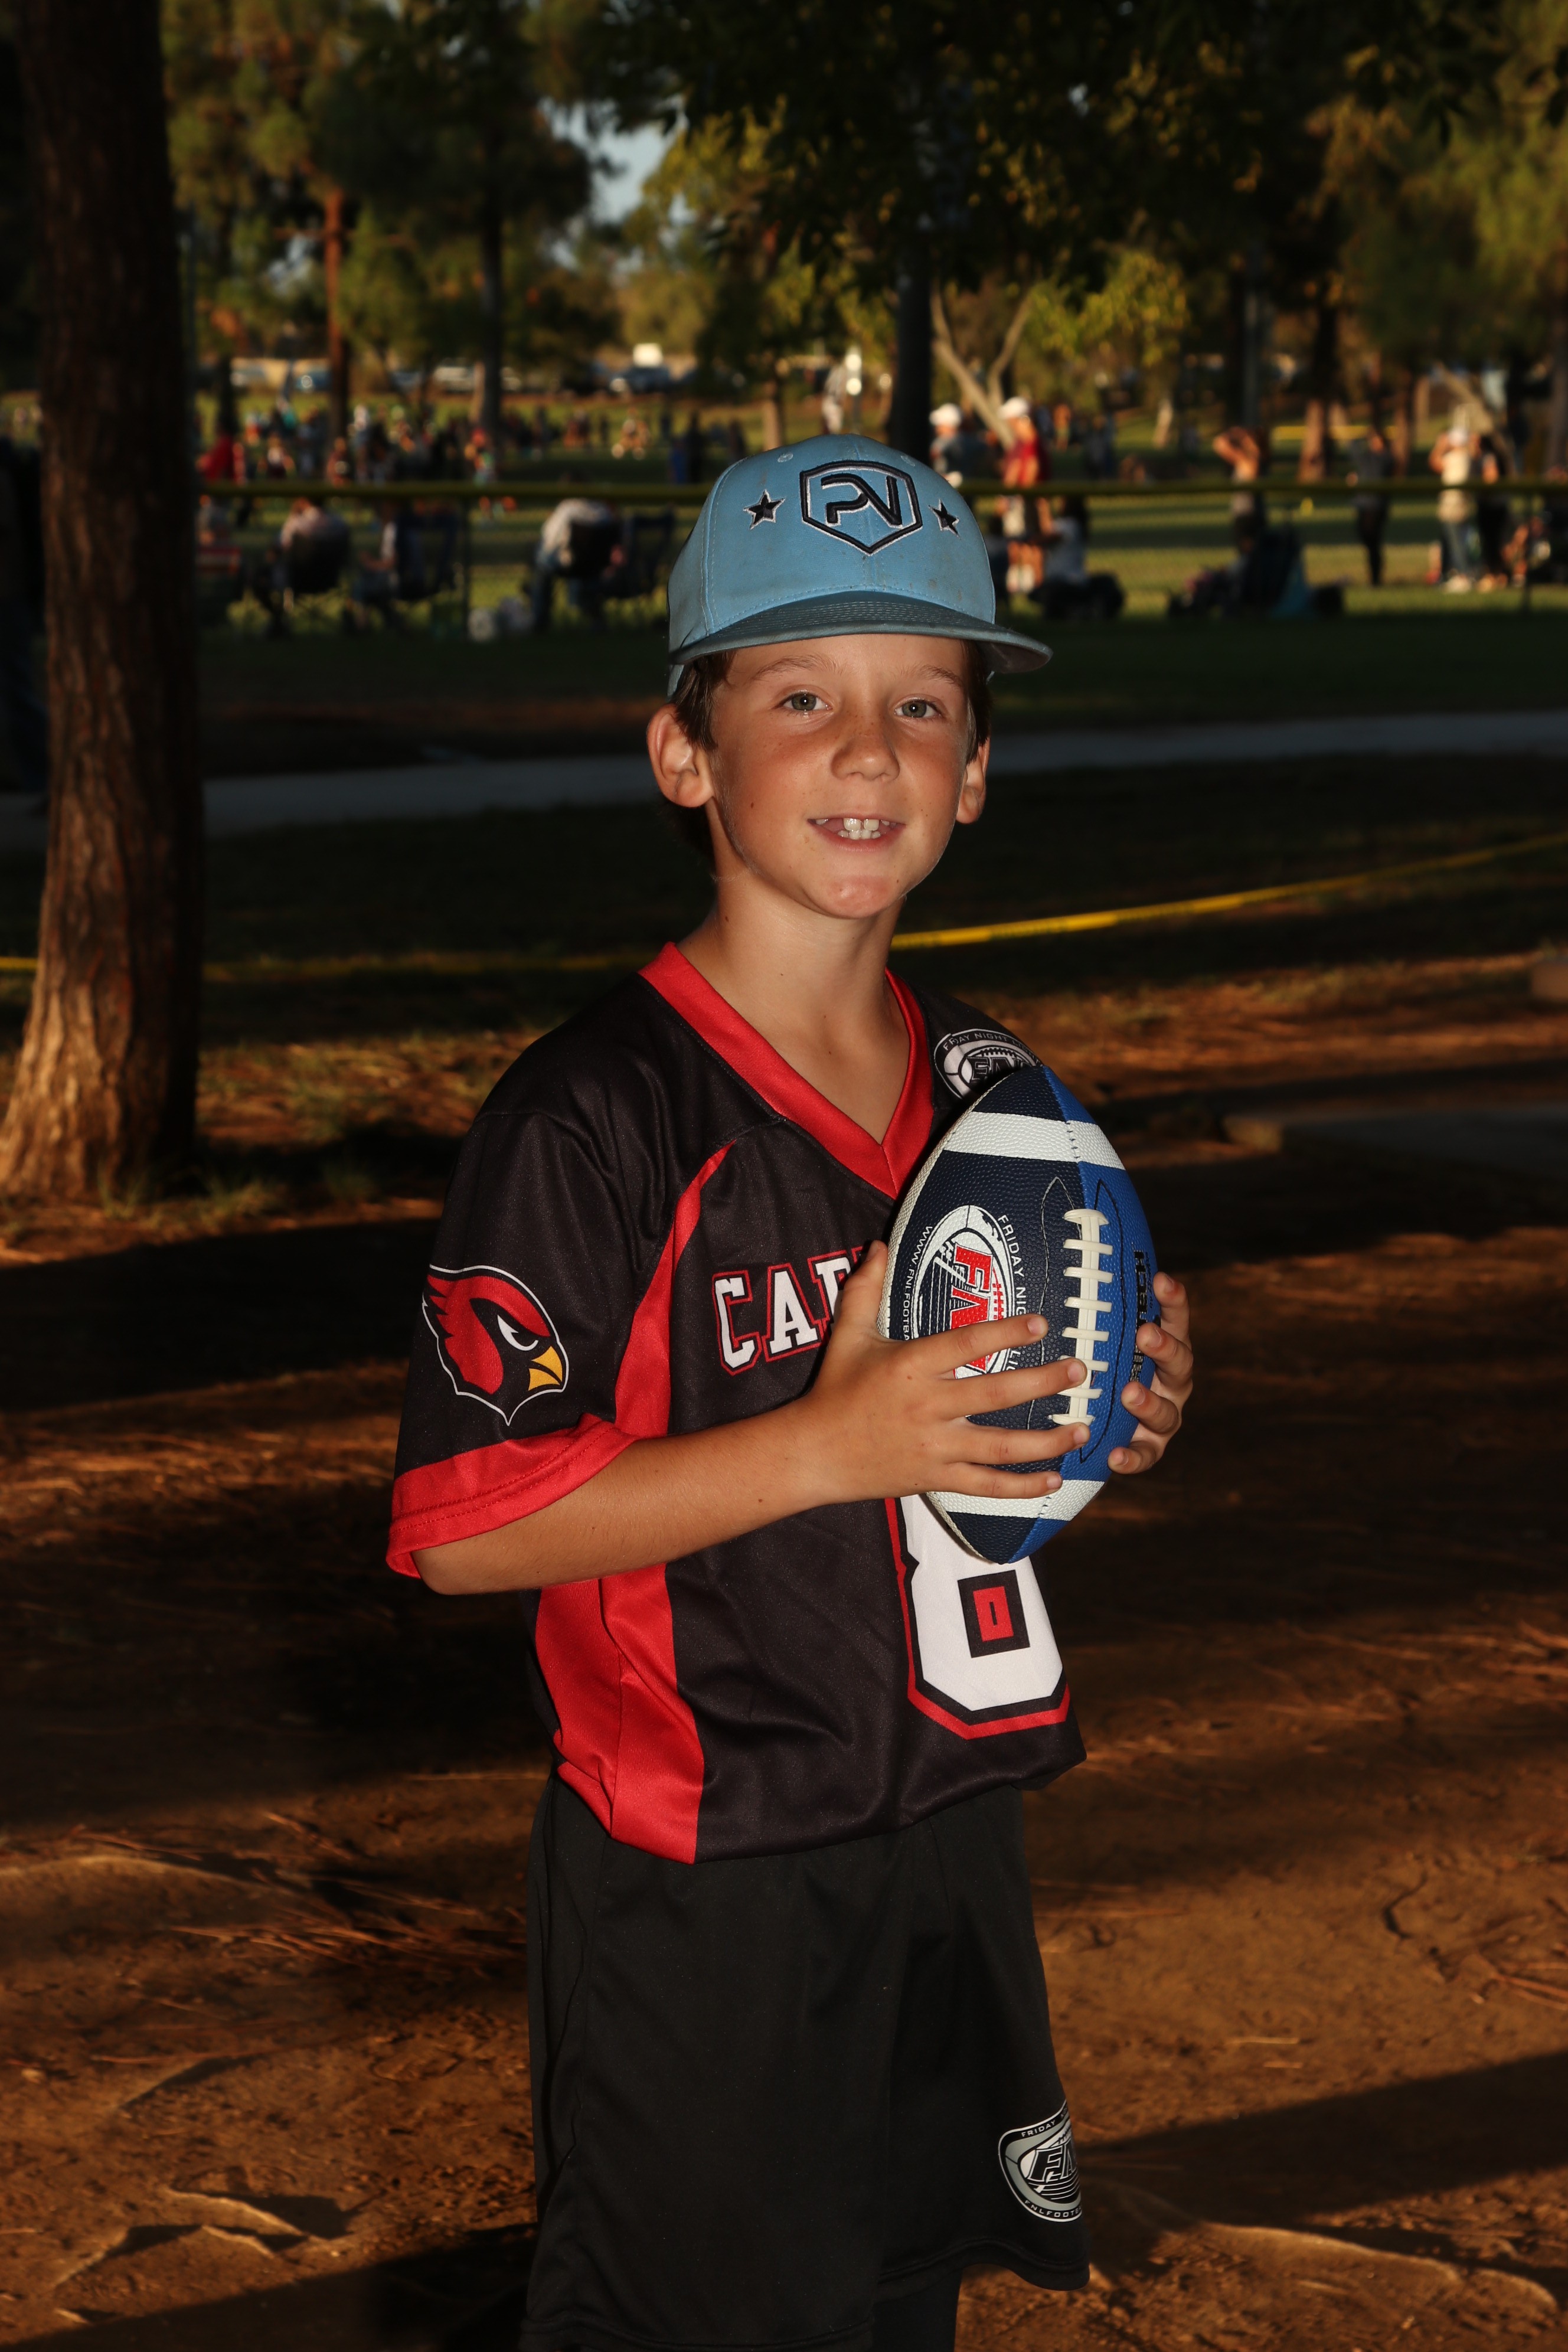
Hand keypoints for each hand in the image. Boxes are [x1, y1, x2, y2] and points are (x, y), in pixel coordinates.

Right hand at [791, 1241, 1089, 1505]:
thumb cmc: (835, 1389)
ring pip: (1001, 1446)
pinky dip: (1023, 1487)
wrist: (813, 1454)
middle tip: (1080, 1370)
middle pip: (995, 1394)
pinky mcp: (936, 1478)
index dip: (1005, 1333)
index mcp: (910, 1366)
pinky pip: (986, 1486)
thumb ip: (865, 1288)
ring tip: (1082, 1427)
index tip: (1042, 1324)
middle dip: (1043, 1383)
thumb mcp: (848, 1335)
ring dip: (1047, 1440)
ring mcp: (934, 1446)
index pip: (966, 1344)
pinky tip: (1055, 1479)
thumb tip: (879, 1245)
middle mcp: (927, 1406)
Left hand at [1109, 1271, 1192, 1475]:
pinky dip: (1132, 1457)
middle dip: (1164, 1348)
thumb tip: (1070, 1260)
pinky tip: (1115, 1456)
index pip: (1177, 1321)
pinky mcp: (1147, 1449)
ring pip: (1167, 1412)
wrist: (1093, 1422)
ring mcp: (1163, 1418)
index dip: (1174, 1301)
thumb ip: (1096, 1314)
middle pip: (1180, 1364)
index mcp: (1164, 1351)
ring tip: (1129, 1393)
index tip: (1161, 1280)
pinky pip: (1145, 1456)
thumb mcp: (1098, 1340)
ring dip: (1149, 1402)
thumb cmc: (1097, 1367)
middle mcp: (1171, 1383)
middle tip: (1144, 1334)